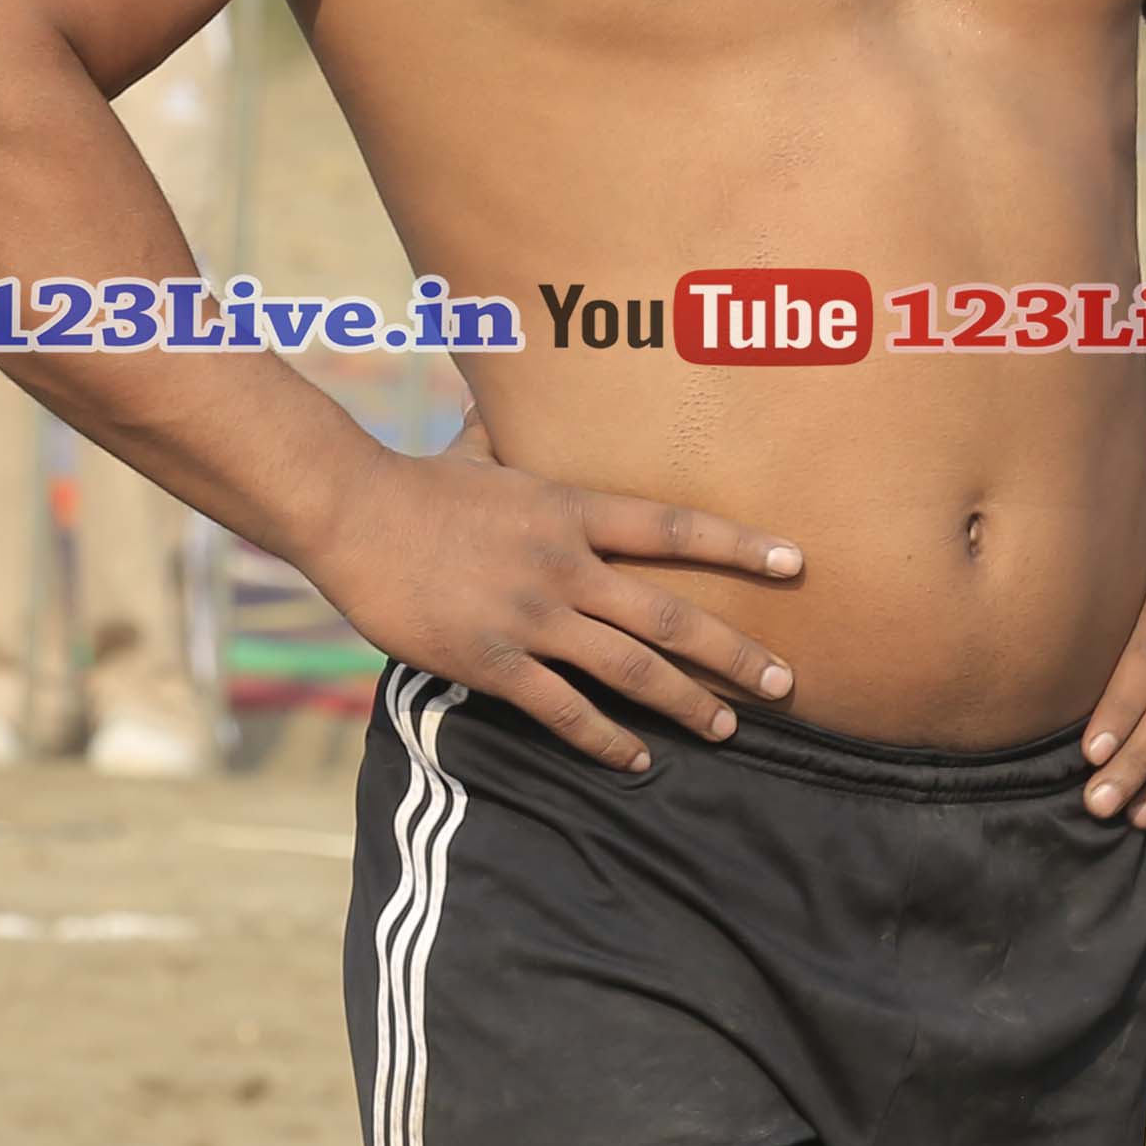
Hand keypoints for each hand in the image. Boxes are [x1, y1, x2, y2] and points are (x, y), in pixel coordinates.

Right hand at [296, 442, 806, 774]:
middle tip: (785, 682)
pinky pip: (563, 709)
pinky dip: (606, 739)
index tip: (794, 564)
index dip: (739, 545)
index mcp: (570, 510)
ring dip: (685, 703)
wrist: (351, 515)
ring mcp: (532, 616)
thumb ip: (500, 430)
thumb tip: (493, 386)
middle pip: (670, 613)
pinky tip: (636, 759)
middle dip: (733, 651)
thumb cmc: (414, 485)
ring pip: (630, 668)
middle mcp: (565, 565)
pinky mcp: (493, 660)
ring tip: (727, 727)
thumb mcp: (474, 451)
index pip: (674, 526)